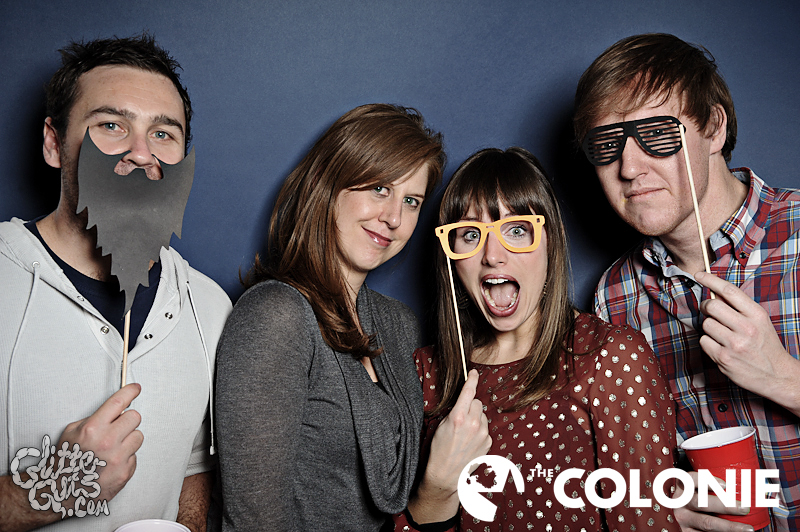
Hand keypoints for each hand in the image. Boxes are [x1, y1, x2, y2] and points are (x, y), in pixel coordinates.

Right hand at [57, 383, 143, 501]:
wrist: (62, 493)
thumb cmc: (65, 462)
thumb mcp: (71, 432)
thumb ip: (94, 419)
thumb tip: (114, 412)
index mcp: (93, 429)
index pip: (118, 402)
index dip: (130, 392)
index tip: (135, 388)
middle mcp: (108, 442)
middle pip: (135, 417)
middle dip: (127, 420)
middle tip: (117, 428)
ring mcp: (118, 458)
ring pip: (138, 436)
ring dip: (128, 439)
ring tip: (113, 448)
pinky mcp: (125, 472)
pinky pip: (135, 456)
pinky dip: (126, 457)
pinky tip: (112, 462)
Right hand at [408, 369, 491, 523]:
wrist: (447, 475)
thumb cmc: (439, 450)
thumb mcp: (441, 426)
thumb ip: (454, 412)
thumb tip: (464, 403)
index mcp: (458, 417)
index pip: (468, 392)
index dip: (471, 379)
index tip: (474, 372)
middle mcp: (473, 423)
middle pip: (477, 402)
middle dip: (471, 405)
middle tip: (461, 417)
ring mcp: (483, 433)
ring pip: (482, 415)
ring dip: (476, 418)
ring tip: (465, 433)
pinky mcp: (488, 441)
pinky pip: (485, 428)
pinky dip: (479, 430)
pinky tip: (470, 441)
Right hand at [673, 471, 753, 531]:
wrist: (679, 519)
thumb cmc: (694, 501)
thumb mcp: (695, 491)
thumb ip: (710, 489)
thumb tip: (742, 488)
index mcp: (683, 488)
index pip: (691, 480)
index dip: (707, 481)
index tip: (725, 484)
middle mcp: (680, 503)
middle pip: (702, 503)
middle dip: (726, 506)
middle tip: (745, 508)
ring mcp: (683, 519)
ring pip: (707, 523)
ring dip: (729, 526)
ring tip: (747, 529)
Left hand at [695, 271, 799, 414]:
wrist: (778, 376)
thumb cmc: (765, 346)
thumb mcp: (759, 322)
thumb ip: (739, 308)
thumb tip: (715, 292)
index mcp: (757, 315)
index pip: (729, 291)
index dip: (711, 280)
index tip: (699, 274)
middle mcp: (746, 328)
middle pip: (712, 306)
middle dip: (706, 306)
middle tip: (710, 312)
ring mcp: (734, 344)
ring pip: (706, 324)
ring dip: (709, 328)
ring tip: (722, 335)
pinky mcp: (723, 358)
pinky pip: (703, 341)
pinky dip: (708, 343)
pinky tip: (721, 348)